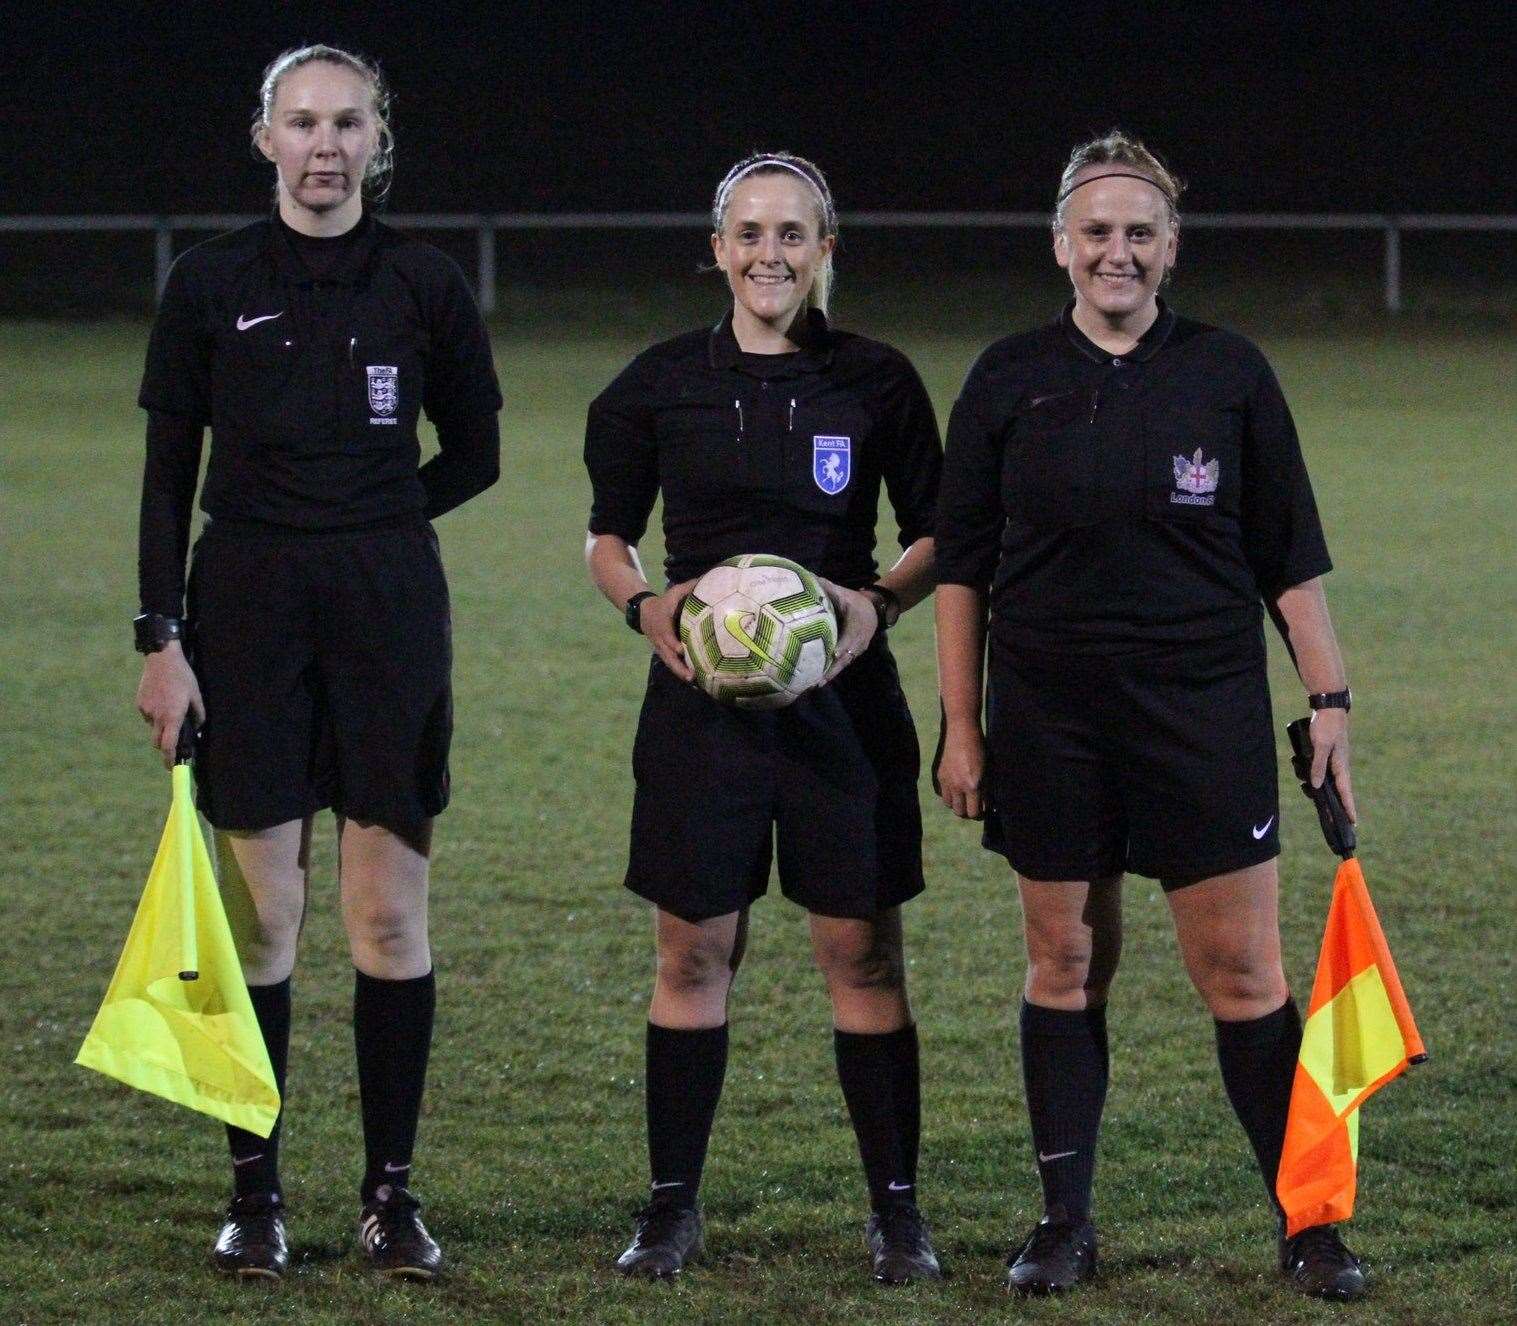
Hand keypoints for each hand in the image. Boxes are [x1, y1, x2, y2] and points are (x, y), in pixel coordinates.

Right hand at [135, 641, 204, 767]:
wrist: (161, 658)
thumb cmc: (183, 677)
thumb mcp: (196, 696)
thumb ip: (198, 716)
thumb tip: (198, 731)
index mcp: (172, 716)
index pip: (169, 745)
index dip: (170, 759)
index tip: (172, 767)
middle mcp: (157, 716)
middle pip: (157, 742)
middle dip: (165, 746)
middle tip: (174, 743)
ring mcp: (146, 710)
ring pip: (152, 727)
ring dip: (161, 726)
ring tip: (171, 709)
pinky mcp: (140, 703)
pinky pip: (148, 715)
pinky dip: (155, 714)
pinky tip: (162, 700)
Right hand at [639, 579, 697, 681]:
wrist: (644, 612)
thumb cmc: (665, 601)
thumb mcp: (674, 591)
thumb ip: (690, 587)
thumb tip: (707, 579)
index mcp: (663, 623)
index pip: (666, 635)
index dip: (672, 643)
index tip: (681, 650)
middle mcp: (660, 638)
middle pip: (668, 655)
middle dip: (678, 666)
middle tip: (691, 676)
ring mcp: (661, 647)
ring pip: (670, 662)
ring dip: (680, 673)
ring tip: (694, 683)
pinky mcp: (663, 652)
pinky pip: (671, 663)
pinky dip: (680, 672)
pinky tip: (693, 682)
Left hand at [817, 578, 877, 683]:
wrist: (873, 610)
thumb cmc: (853, 600)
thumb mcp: (842, 592)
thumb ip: (826, 587)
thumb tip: (807, 578)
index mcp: (857, 624)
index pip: (851, 637)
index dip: (842, 646)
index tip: (832, 654)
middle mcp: (858, 640)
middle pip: (845, 657)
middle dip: (832, 669)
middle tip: (817, 680)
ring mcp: (856, 650)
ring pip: (843, 665)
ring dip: (829, 675)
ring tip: (813, 686)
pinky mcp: (852, 655)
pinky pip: (841, 666)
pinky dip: (830, 674)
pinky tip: (815, 683)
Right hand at [936, 721, 986, 818]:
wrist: (962, 731)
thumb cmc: (980, 749)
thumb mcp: (989, 771)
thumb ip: (987, 789)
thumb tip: (988, 805)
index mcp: (973, 786)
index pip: (974, 812)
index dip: (980, 814)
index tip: (984, 810)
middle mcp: (957, 786)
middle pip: (960, 812)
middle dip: (968, 812)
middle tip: (974, 806)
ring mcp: (946, 781)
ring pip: (949, 804)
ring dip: (957, 804)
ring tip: (964, 797)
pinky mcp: (939, 775)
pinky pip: (942, 793)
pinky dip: (949, 794)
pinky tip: (956, 786)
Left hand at [1308, 707, 1356, 822]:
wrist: (1328, 709)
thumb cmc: (1326, 726)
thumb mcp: (1320, 746)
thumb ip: (1318, 765)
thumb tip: (1315, 785)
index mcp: (1341, 766)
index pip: (1345, 792)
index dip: (1348, 807)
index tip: (1353, 821)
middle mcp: (1339, 766)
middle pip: (1337, 790)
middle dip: (1334, 804)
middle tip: (1330, 818)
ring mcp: (1333, 761)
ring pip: (1327, 781)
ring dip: (1318, 787)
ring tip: (1307, 790)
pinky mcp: (1327, 755)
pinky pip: (1321, 771)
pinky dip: (1314, 775)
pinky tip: (1303, 774)